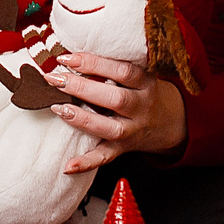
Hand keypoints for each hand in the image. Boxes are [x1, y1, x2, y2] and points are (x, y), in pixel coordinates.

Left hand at [48, 51, 187, 174]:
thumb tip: (70, 56)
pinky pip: (106, 157)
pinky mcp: (124, 149)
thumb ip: (113, 67)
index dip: (94, 63)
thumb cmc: (142, 91)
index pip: (122, 71)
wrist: (169, 122)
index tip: (66, 58)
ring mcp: (134, 130)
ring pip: (110, 128)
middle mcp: (142, 107)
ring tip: (58, 108)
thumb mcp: (139, 75)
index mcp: (146, 83)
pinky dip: (86, 163)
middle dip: (82, 88)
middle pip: (115, 99)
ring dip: (82, 119)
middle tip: (54, 79)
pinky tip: (68, 167)